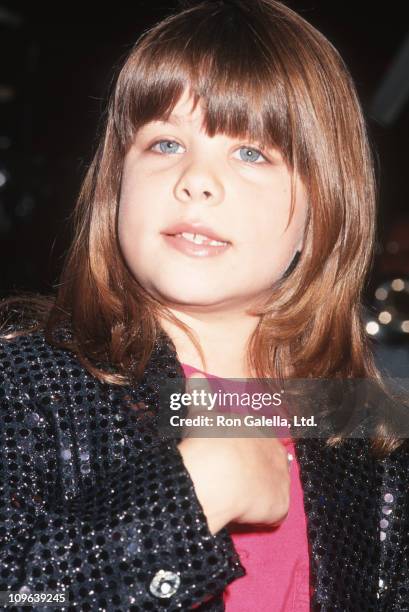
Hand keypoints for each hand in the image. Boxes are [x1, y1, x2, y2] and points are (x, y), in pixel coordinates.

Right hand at [178, 372, 290, 534]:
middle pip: (271, 460)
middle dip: (256, 469)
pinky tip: (245, 514)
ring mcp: (281, 477)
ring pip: (274, 485)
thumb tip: (195, 373)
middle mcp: (275, 450)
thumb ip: (200, 394)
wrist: (219, 473)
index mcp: (257, 428)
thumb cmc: (209, 440)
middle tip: (233, 480)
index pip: (258, 436)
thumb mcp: (201, 413)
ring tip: (240, 499)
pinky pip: (274, 512)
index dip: (246, 448)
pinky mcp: (281, 504)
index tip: (232, 457)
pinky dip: (262, 515)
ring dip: (261, 492)